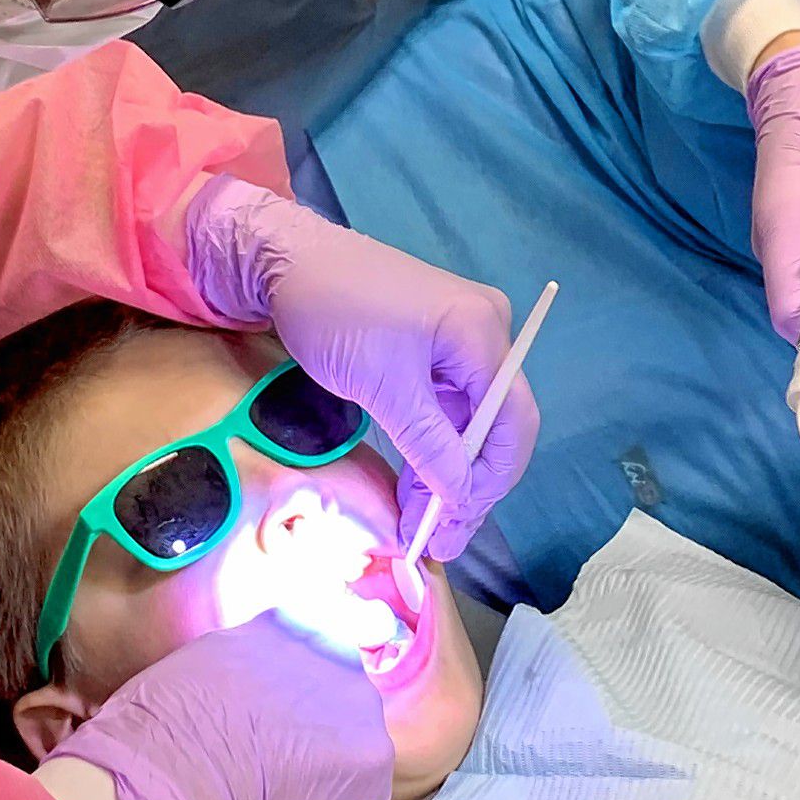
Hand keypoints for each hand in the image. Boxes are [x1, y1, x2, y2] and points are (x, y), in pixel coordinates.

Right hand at [48, 614, 393, 799]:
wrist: (175, 768)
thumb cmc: (168, 719)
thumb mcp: (209, 658)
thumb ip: (251, 658)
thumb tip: (258, 679)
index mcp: (297, 622)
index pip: (316, 655)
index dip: (294, 697)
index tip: (271, 719)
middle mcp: (340, 653)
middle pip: (341, 703)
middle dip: (317, 730)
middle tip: (271, 756)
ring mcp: (362, 706)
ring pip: (354, 749)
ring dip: (328, 769)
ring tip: (279, 787)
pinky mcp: (374, 761)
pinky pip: (362, 799)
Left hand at [183, 177, 537, 561]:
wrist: (286, 261)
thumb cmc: (337, 312)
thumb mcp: (384, 387)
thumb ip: (430, 444)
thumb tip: (461, 497)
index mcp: (483, 333)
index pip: (512, 422)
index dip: (490, 481)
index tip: (455, 525)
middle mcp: (484, 334)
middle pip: (496, 426)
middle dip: (469, 486)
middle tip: (439, 538)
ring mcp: (459, 342)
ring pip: (469, 424)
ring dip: (448, 474)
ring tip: (421, 523)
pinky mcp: (432, 350)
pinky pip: (446, 409)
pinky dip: (432, 449)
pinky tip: (417, 487)